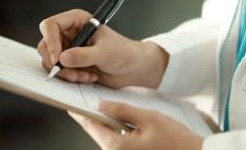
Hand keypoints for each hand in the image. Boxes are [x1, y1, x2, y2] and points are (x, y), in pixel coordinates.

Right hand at [37, 9, 168, 88]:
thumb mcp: (105, 53)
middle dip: (57, 63)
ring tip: (86, 76)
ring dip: (66, 73)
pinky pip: (59, 72)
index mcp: (77, 20)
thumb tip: (62, 58)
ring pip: (50, 62)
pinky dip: (71, 78)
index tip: (57, 58)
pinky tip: (88, 78)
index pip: (50, 25)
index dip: (50, 41)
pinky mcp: (70, 63)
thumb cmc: (124, 53)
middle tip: (73, 74)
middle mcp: (69, 33)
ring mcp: (68, 48)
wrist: (132, 68)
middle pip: (45, 46)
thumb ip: (84, 56)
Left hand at [69, 101, 202, 149]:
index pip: (91, 126)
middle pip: (100, 132)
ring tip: (115, 108)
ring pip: (110, 137)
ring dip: (111, 123)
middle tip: (95, 100)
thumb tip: (102, 106)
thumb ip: (122, 111)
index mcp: (116, 145)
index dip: (81, 113)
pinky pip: (120, 142)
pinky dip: (120, 131)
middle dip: (98, 116)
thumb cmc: (174, 140)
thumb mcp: (147, 118)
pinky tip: (128, 121)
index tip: (71, 104)